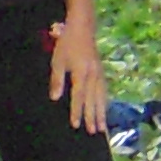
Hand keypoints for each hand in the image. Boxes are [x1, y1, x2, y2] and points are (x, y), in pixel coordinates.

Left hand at [49, 15, 107, 135]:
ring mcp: (99, 74)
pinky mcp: (101, 72)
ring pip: (102, 97)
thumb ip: (57, 80)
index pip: (78, 97)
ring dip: (102, 113)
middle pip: (93, 100)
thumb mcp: (57, 61)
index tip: (76, 125)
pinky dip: (105, 102)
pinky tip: (105, 110)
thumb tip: (55, 98)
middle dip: (93, 117)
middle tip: (94, 132)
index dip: (77, 111)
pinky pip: (105, 91)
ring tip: (102, 127)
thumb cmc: (67, 44)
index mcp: (81, 73)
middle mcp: (93, 75)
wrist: (83, 28)